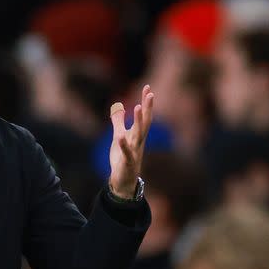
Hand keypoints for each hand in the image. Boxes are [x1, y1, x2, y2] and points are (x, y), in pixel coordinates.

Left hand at [108, 84, 153, 198]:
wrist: (123, 181)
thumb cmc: (121, 158)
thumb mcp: (118, 136)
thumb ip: (118, 122)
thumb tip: (117, 106)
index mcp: (137, 134)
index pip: (143, 115)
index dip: (145, 101)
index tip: (148, 87)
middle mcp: (139, 141)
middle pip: (145, 122)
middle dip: (147, 108)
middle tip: (150, 94)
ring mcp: (135, 151)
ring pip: (138, 134)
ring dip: (139, 121)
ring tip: (138, 107)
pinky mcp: (128, 162)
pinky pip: (127, 152)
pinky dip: (123, 145)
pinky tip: (120, 137)